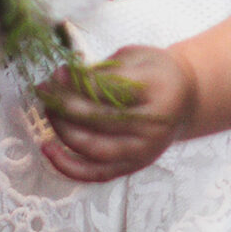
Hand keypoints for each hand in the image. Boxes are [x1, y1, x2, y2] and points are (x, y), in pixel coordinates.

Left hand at [37, 46, 197, 181]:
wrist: (185, 100)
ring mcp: (143, 151)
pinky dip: (68, 166)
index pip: (108, 90)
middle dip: (63, 104)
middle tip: (45, 89)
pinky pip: (95, 173)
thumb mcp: (136, 57)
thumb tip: (63, 78)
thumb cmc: (156, 74)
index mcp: (157, 91)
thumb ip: (103, 69)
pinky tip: (48, 149)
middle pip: (97, 119)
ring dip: (62, 129)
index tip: (59, 73)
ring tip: (48, 110)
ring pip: (92, 148)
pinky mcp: (132, 167)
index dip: (77, 83)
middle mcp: (153, 127)